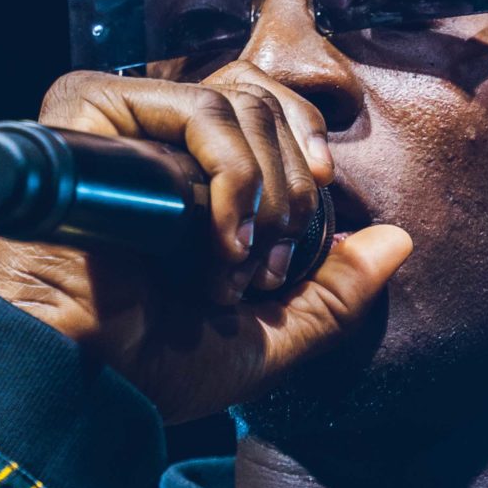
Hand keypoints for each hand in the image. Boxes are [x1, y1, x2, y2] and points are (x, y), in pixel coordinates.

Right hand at [0, 63, 412, 423]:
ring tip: (233, 268)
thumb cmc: (155, 366)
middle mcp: (152, 135)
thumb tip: (400, 241)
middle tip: (268, 266)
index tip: (315, 211)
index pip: (268, 112)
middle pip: (262, 103)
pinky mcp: (87, 113)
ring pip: (237, 106)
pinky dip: (230, 176)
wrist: (87, 384)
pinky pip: (196, 112)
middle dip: (290, 191)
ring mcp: (119, 120)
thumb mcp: (269, 335)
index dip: (306, 151)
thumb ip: (334, 290)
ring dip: (261, 194)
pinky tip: (217, 241)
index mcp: (187, 170)